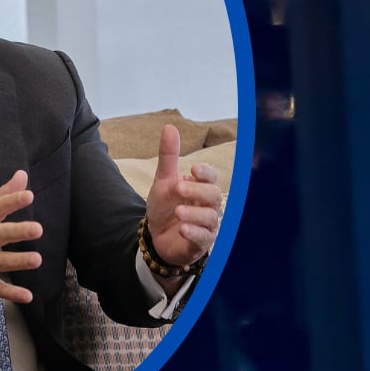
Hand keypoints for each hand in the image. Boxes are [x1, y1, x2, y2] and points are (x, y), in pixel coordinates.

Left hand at [144, 124, 223, 268]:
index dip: (206, 173)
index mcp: (201, 188)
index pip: (211, 177)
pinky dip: (194, 232)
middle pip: (214, 195)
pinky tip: (182, 228)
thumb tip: (170, 127)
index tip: (193, 169)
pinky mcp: (201, 243)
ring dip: (194, 213)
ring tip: (177, 211)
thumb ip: (168, 156)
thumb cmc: (165, 207)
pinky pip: (204, 238)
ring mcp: (206, 225)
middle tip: (179, 188)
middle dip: (197, 191)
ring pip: (210, 217)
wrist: (156, 238)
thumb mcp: (163, 181)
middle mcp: (208, 206)